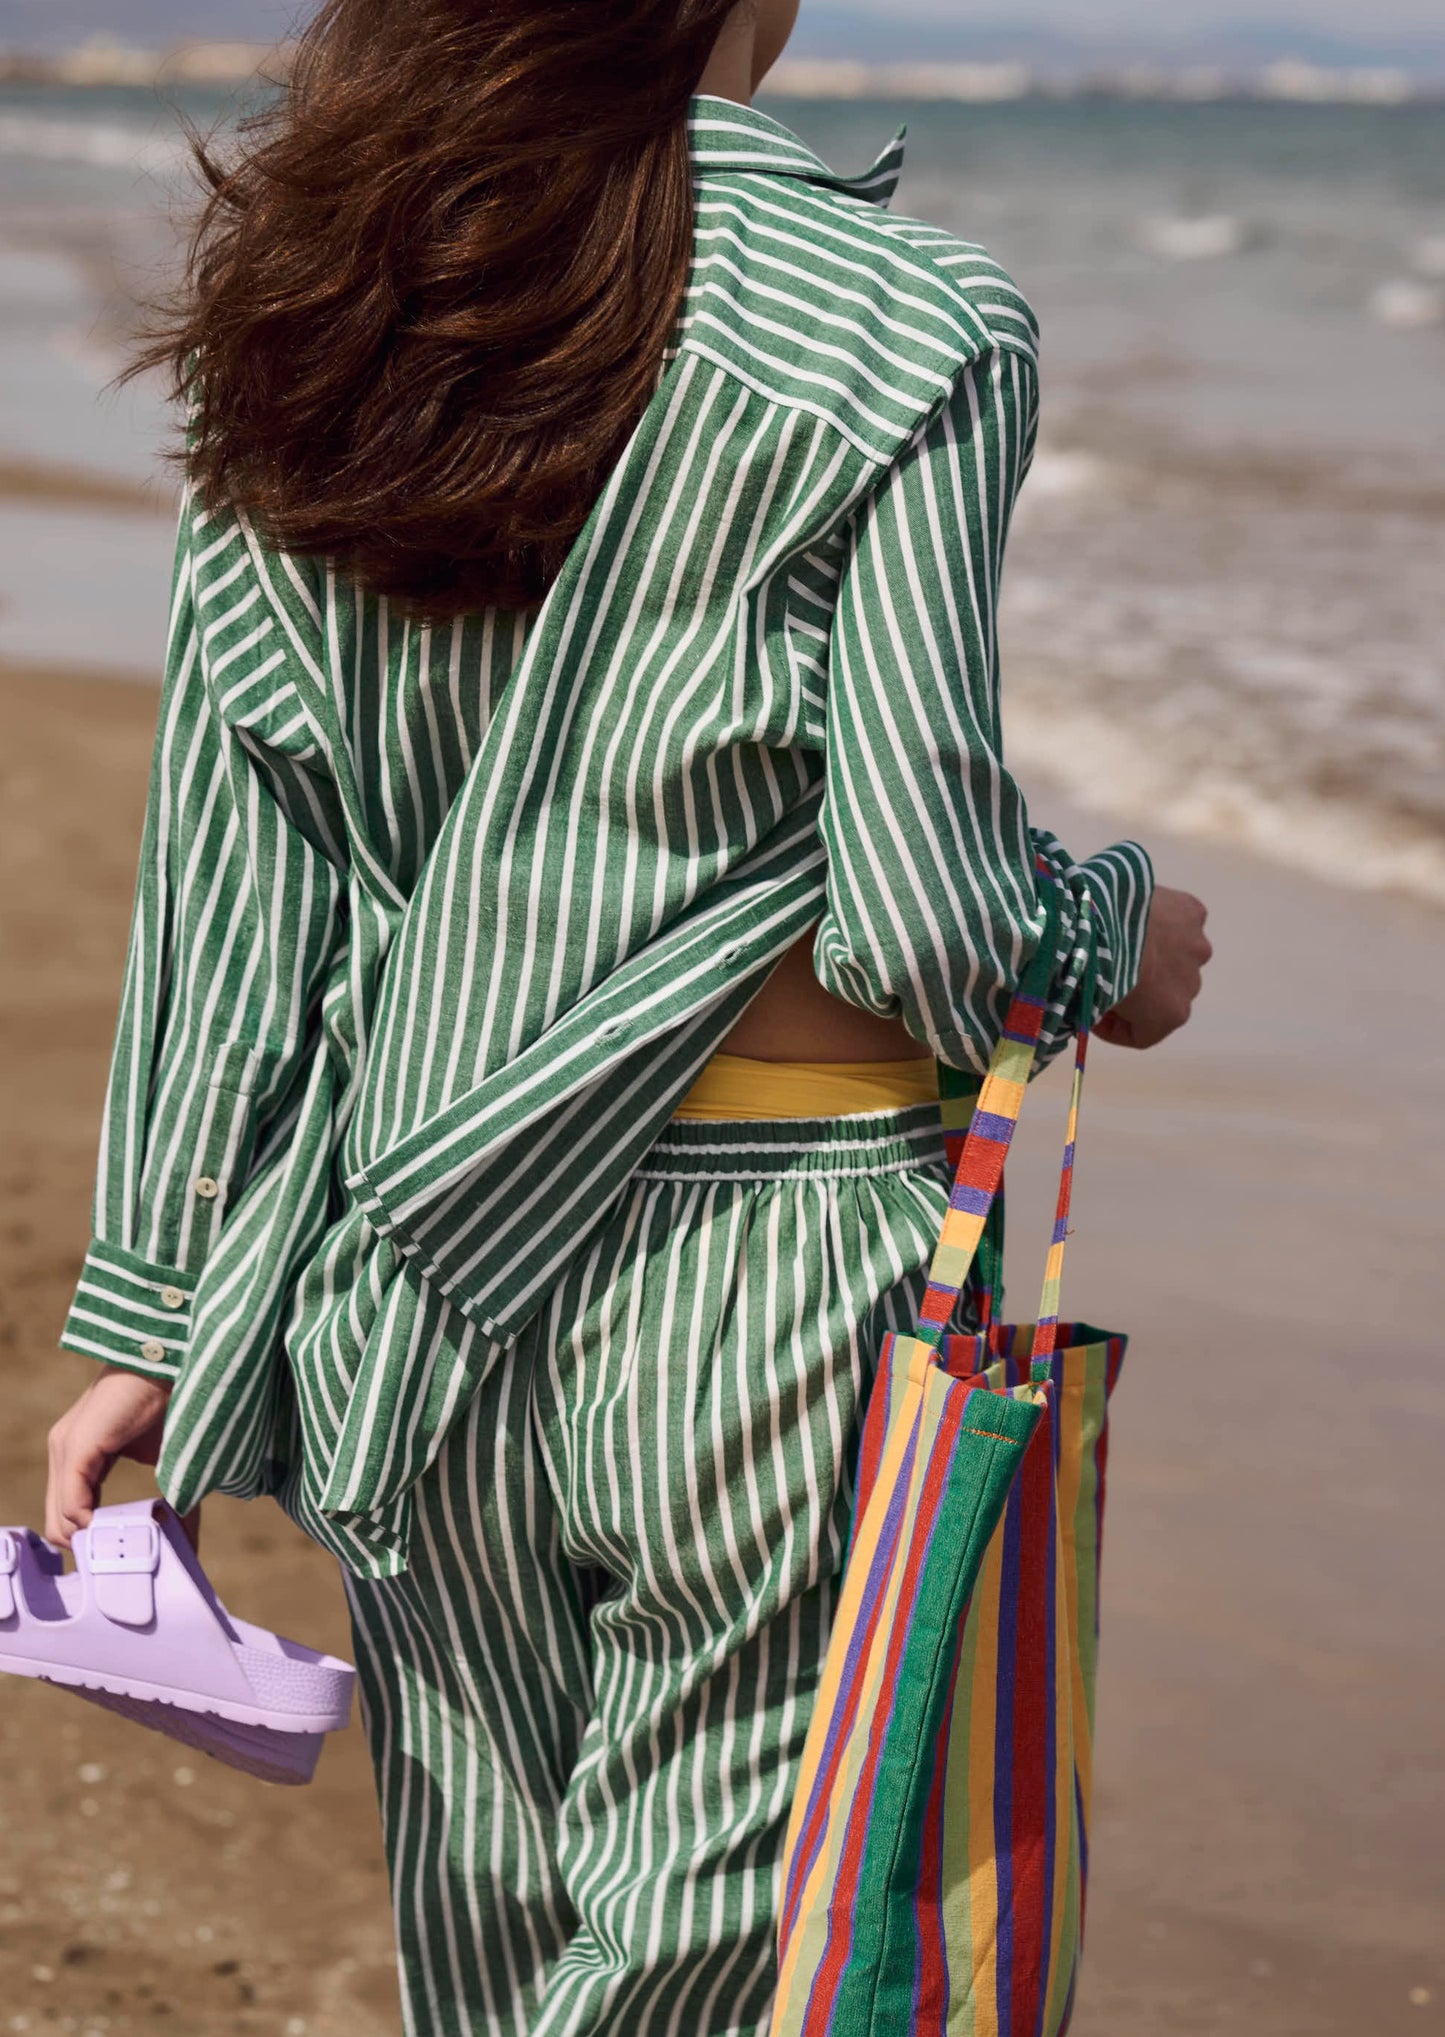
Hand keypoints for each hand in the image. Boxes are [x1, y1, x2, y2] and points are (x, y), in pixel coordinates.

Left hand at [46, 1368, 194, 1549]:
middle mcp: (64, 1450)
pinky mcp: (77, 1446)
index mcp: (81, 1453)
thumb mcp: (168, 1462)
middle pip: (59, 1523)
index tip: (126, 1552)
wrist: (176, 1360)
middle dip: (92, 1545)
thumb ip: (168, 1500)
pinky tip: (122, 1527)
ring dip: (95, 1538)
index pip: (69, 1512)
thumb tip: (184, 1544)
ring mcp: (66, 1448)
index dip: (94, 1537)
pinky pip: (71, 1503)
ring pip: (61, 1520)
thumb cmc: (176, 1402)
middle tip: (127, 1557)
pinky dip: (94, 1523)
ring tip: (130, 1544)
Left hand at [1095, 885, 1211, 1050]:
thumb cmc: (1092, 966)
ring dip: (1154, 953)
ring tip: (1122, 940)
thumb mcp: (1087, 1004)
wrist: (1101, 913)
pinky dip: (1162, 921)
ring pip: (1175, 956)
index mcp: (1171, 1014)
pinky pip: (1178, 922)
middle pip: (1162, 994)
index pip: (1142, 1033)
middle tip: (1106, 973)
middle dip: (1138, 989)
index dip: (1113, 1027)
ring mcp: (1196, 946)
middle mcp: (1192, 985)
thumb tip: (1092, 1012)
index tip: (1093, 1013)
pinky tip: (1137, 915)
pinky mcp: (1194, 913)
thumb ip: (1098, 1015)